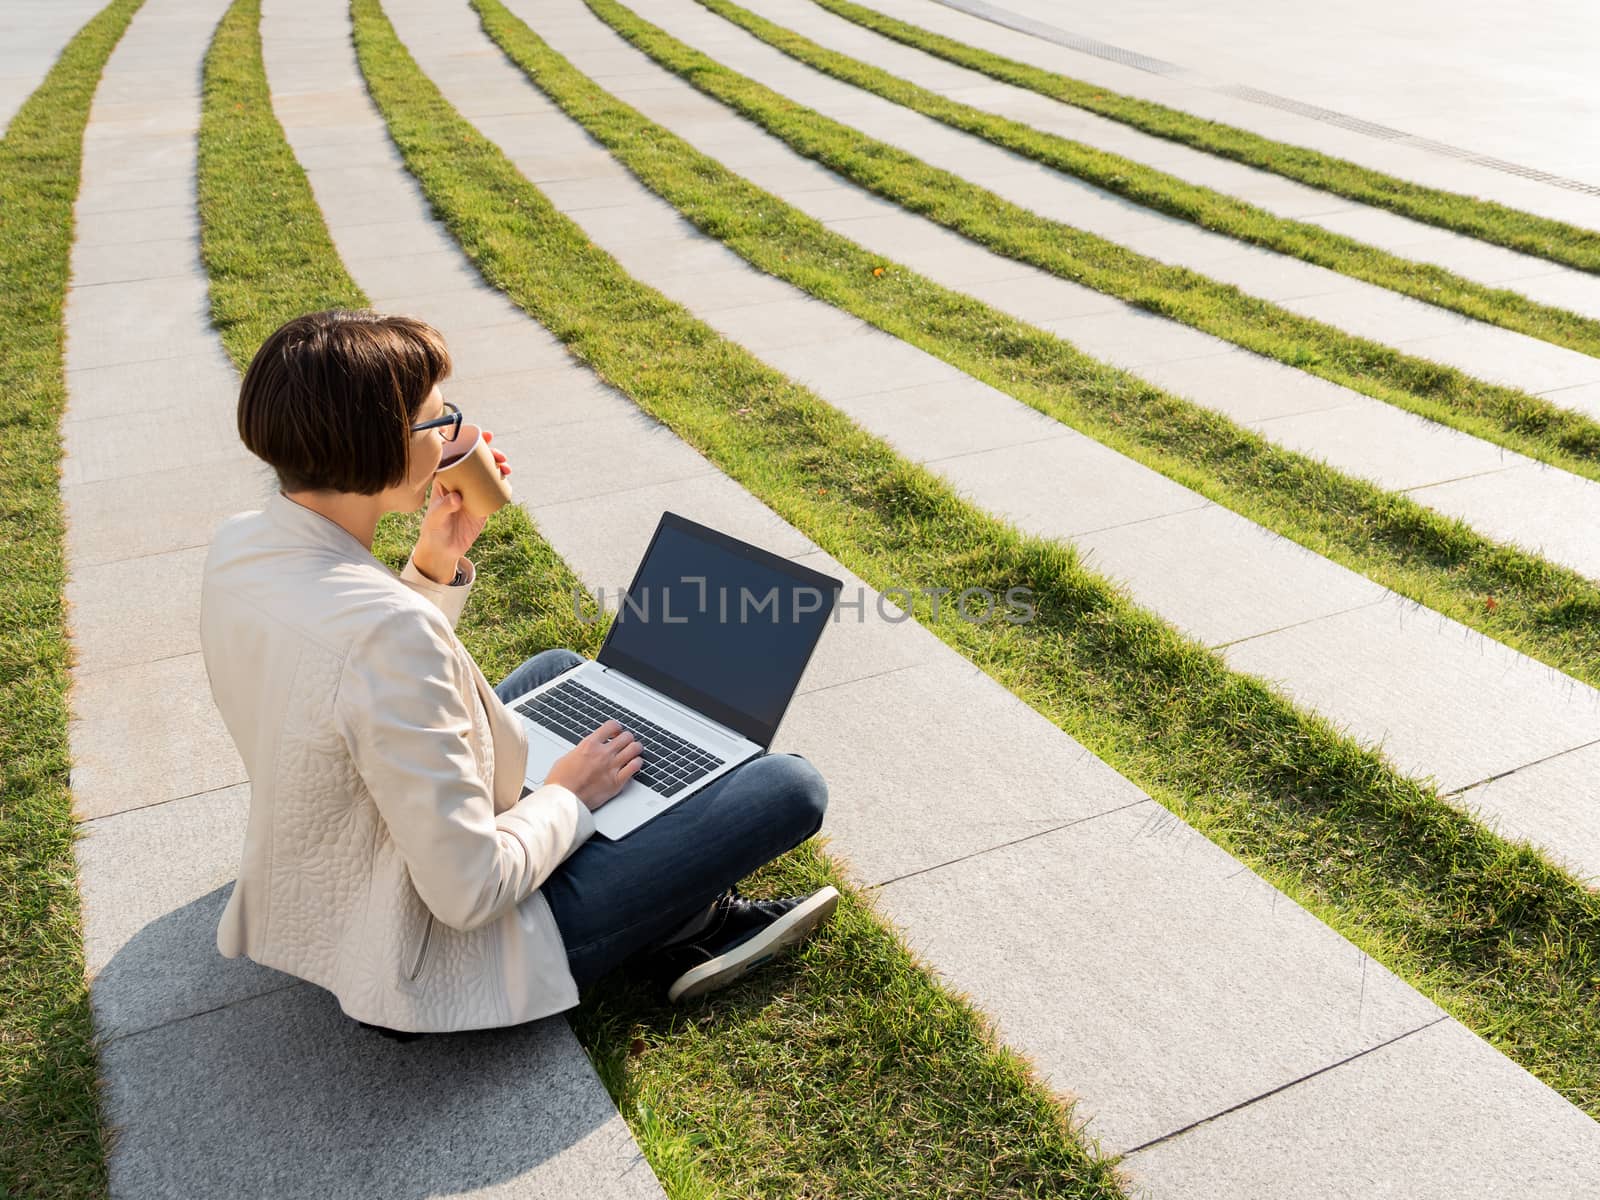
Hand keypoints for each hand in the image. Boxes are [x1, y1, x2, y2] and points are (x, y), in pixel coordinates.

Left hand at [413, 431, 512, 580]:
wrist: (444, 549)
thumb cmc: (434, 531)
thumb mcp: (436, 519)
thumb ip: (444, 508)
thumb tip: (458, 497)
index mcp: (445, 479)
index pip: (455, 455)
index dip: (467, 442)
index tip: (479, 436)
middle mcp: (460, 482)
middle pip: (475, 460)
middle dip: (489, 452)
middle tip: (498, 454)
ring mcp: (472, 491)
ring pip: (487, 472)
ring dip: (498, 464)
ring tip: (506, 467)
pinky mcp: (483, 503)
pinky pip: (494, 488)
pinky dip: (502, 480)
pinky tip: (507, 476)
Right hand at [545, 719, 644, 811]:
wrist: (563, 800)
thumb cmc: (561, 782)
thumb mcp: (567, 757)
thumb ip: (582, 751)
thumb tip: (587, 751)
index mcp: (589, 745)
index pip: (611, 726)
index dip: (616, 727)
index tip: (616, 732)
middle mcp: (602, 753)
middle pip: (626, 736)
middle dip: (626, 738)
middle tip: (624, 743)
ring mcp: (611, 767)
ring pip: (634, 748)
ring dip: (635, 749)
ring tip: (632, 752)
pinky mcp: (617, 782)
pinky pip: (635, 767)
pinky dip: (637, 763)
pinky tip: (633, 765)